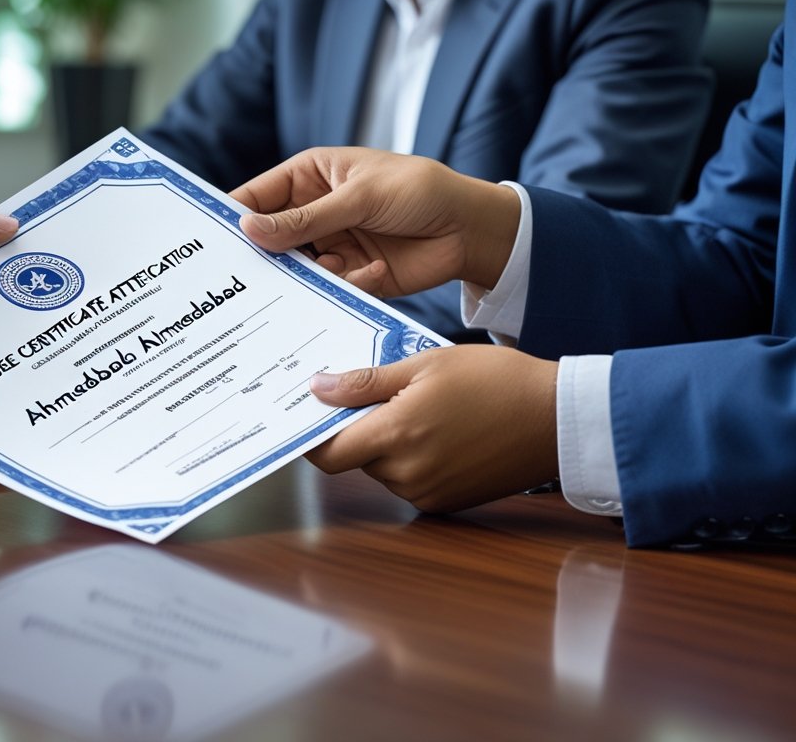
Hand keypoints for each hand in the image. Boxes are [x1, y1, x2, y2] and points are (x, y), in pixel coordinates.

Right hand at [231, 147, 519, 294]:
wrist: (470, 229)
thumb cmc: (418, 191)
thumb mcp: (358, 197)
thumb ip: (304, 220)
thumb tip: (248, 228)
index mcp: (310, 178)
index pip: (259, 196)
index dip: (233, 214)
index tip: (207, 239)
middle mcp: (315, 213)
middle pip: (271, 238)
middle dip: (262, 256)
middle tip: (240, 277)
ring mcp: (332, 245)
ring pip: (297, 268)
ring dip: (306, 276)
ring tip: (324, 273)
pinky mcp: (352, 275)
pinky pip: (329, 287)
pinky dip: (346, 283)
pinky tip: (373, 270)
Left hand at [306, 345, 558, 512]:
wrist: (558, 418)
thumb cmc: (496, 381)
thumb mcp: (425, 365)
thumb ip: (366, 382)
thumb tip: (318, 388)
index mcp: (396, 435)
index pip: (328, 454)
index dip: (312, 438)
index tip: (310, 416)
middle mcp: (407, 473)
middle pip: (358, 457)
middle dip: (362, 429)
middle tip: (384, 394)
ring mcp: (428, 493)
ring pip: (384, 469)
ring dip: (390, 444)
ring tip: (424, 409)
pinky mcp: (448, 503)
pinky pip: (411, 481)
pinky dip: (414, 459)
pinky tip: (442, 431)